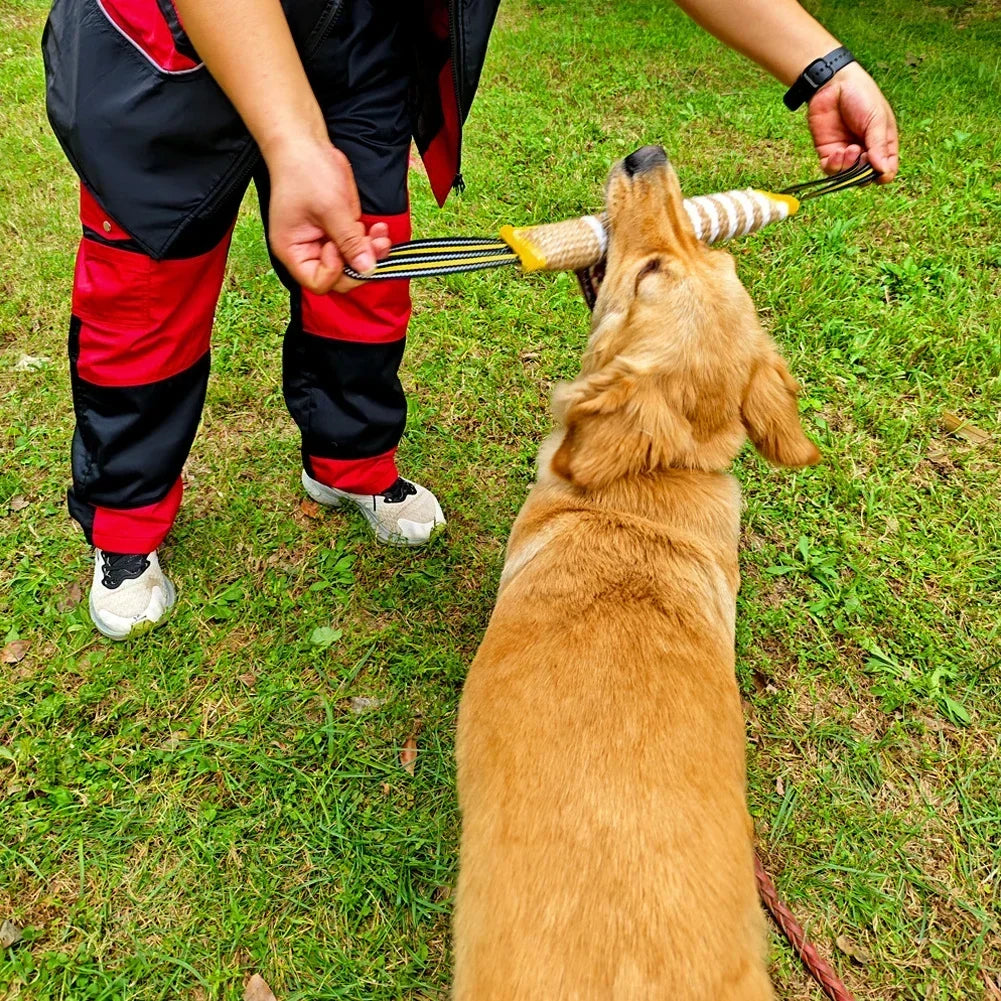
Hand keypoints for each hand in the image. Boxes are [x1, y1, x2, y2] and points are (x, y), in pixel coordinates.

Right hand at [265, 138, 391, 293]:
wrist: (304, 143)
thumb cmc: (306, 172)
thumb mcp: (331, 208)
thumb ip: (350, 241)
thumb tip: (367, 269)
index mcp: (293, 251)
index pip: (318, 282)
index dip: (335, 271)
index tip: (338, 246)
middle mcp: (307, 252)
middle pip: (338, 278)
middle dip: (361, 264)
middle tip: (376, 245)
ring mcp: (323, 243)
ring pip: (352, 265)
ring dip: (371, 253)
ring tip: (380, 235)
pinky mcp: (337, 233)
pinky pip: (357, 248)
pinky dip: (370, 242)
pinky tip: (378, 230)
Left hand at [807, 62, 898, 181]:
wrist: (833, 84)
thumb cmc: (861, 96)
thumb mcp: (876, 119)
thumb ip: (879, 145)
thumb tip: (883, 171)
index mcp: (883, 142)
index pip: (887, 167)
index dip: (884, 174)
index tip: (880, 172)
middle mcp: (865, 150)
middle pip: (866, 176)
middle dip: (864, 171)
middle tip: (863, 155)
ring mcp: (846, 152)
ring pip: (847, 176)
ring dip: (849, 167)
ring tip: (850, 149)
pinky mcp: (828, 152)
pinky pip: (831, 170)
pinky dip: (835, 166)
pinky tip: (838, 152)